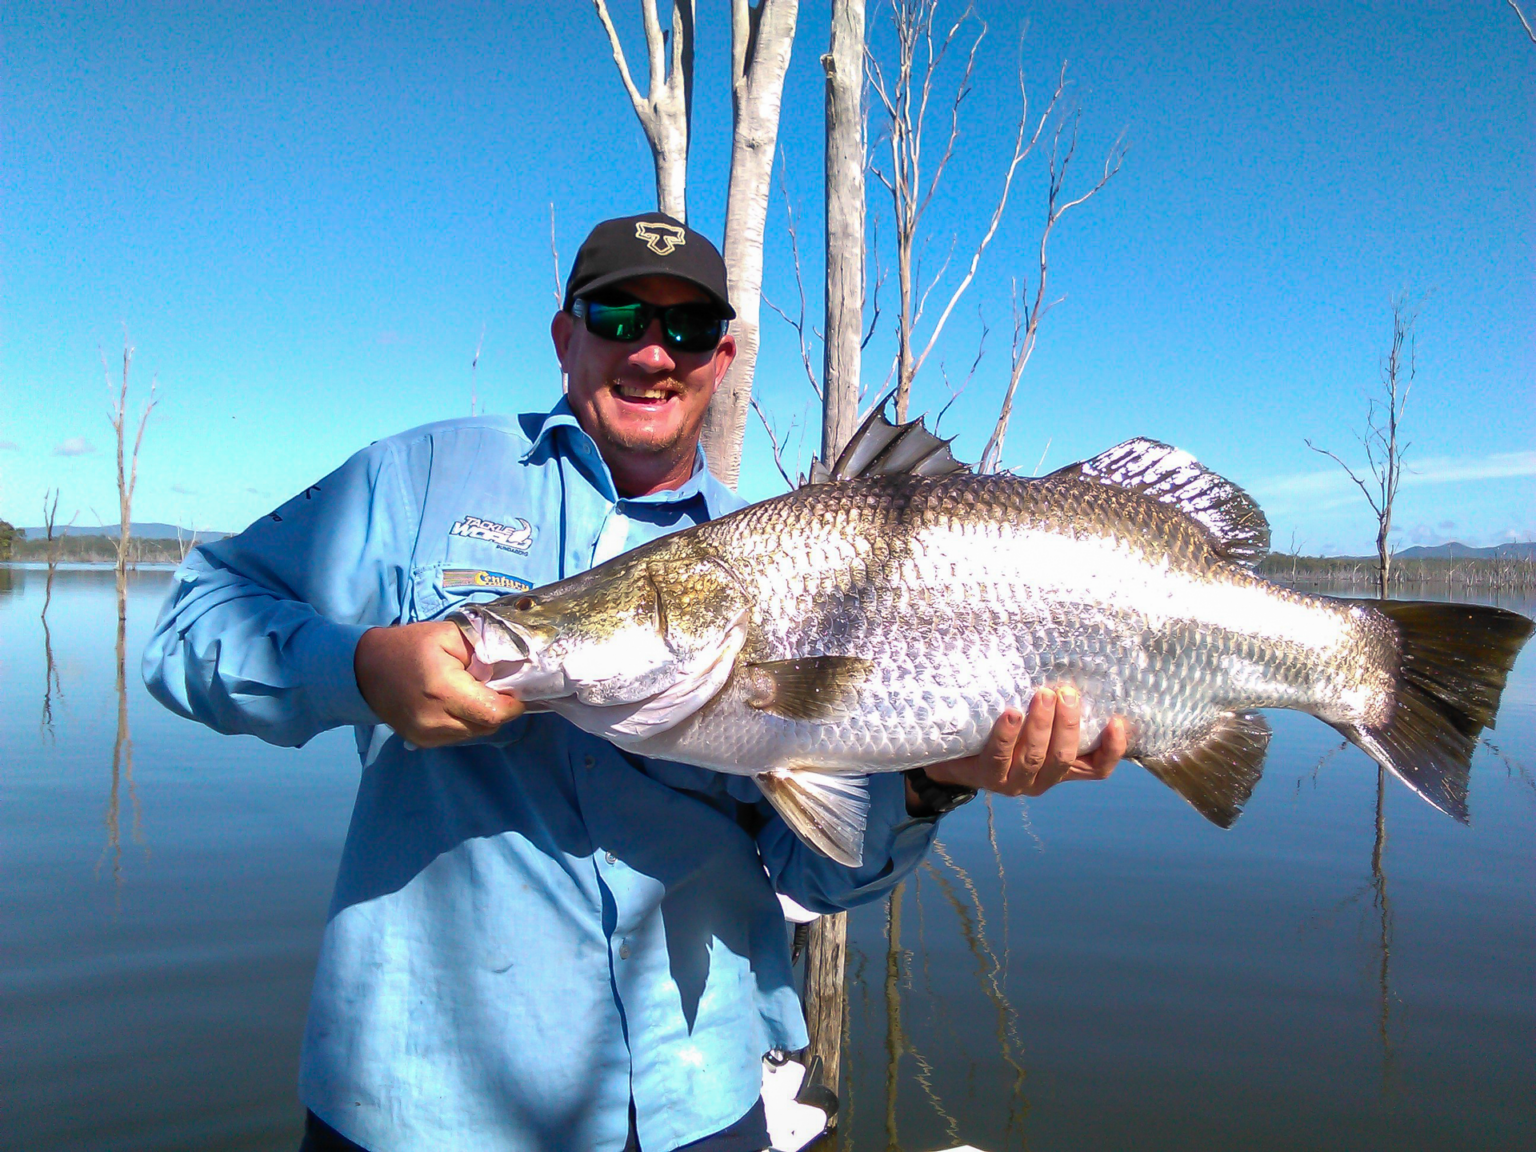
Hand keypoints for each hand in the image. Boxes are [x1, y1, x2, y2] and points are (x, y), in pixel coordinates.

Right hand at [354, 620, 524, 747]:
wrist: (365, 668)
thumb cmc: (409, 646)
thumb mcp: (449, 635)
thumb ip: (483, 649)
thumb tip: (510, 666)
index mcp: (443, 690)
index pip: (493, 713)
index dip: (512, 705)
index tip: (516, 691)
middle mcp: (435, 720)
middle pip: (487, 726)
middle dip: (499, 709)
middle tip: (495, 688)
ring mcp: (426, 735)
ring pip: (475, 733)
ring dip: (482, 717)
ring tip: (474, 694)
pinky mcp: (421, 741)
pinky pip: (458, 737)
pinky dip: (466, 722)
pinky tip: (458, 704)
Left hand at [920, 686, 1126, 798]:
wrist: (953, 756)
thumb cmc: (1001, 732)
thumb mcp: (1033, 724)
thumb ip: (1054, 710)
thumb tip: (1073, 668)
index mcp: (1060, 769)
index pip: (1097, 769)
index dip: (1112, 750)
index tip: (1116, 721)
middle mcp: (1041, 780)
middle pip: (1065, 759)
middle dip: (1068, 724)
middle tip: (1066, 693)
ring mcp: (1014, 782)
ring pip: (1035, 758)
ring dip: (1041, 725)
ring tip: (1042, 695)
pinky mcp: (986, 777)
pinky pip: (999, 756)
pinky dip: (1007, 734)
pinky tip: (1012, 712)